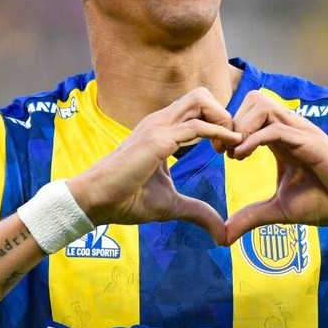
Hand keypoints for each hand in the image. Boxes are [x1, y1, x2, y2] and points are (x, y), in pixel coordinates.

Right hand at [67, 88, 241, 242]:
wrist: (96, 201)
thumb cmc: (127, 200)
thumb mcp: (172, 205)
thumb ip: (198, 212)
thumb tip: (221, 232)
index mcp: (162, 130)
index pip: (197, 109)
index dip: (218, 124)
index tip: (226, 150)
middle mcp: (160, 122)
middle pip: (202, 95)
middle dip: (224, 114)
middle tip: (231, 144)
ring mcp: (157, 126)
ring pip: (201, 100)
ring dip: (223, 119)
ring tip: (230, 146)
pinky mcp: (157, 139)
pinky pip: (196, 125)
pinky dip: (218, 132)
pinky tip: (227, 148)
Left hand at [222, 91, 327, 244]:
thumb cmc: (325, 203)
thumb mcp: (280, 211)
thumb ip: (251, 217)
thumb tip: (224, 237)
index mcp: (283, 138)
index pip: (250, 112)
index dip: (230, 128)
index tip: (218, 153)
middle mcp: (292, 129)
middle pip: (254, 99)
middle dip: (232, 121)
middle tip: (223, 151)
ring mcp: (302, 132)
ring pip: (263, 106)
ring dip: (242, 126)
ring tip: (234, 155)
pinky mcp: (311, 143)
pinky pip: (276, 128)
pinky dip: (254, 139)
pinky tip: (242, 158)